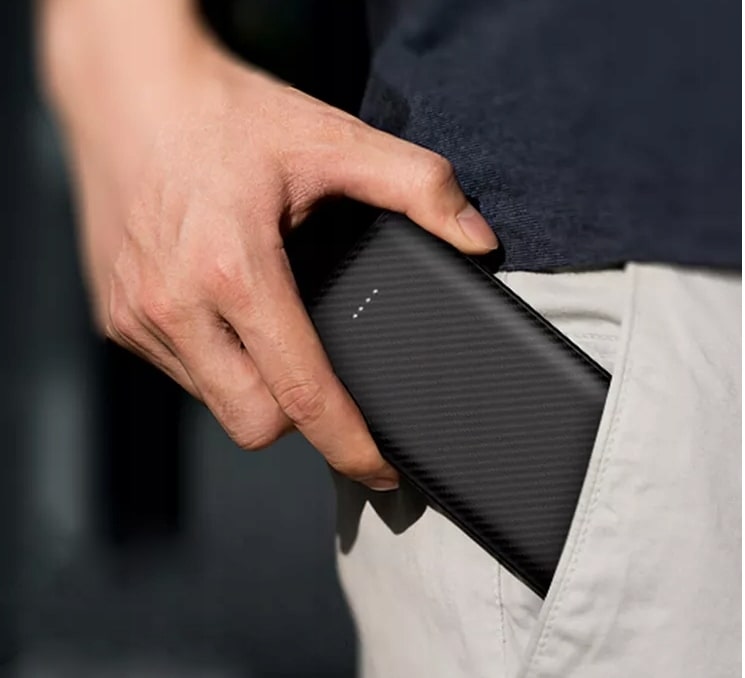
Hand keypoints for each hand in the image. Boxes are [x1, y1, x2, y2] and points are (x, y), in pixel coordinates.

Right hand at [43, 19, 497, 489]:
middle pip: (255, 424)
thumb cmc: (225, 114)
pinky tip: (230, 319)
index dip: (349, 445)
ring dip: (255, 387)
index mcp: (234, 271)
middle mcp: (174, 305)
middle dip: (299, 417)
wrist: (126, 89)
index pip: (302, 395)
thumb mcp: (332, 139)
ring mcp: (135, 316)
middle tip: (324, 377)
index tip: (379, 468)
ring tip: (275, 334)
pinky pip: (181, 373)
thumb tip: (477, 239)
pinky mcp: (113, 316)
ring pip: (216, 402)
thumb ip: (418, 186)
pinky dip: (217, 364)